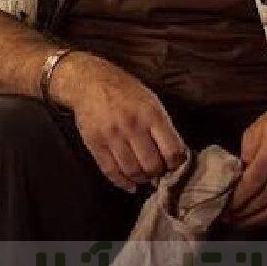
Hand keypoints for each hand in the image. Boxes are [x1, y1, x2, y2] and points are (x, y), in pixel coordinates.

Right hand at [53, 53, 187, 192]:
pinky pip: (111, 171)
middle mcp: (133, 125)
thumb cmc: (125, 90)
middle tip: (157, 172)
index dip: (176, 163)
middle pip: (152, 165)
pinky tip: (129, 184)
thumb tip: (174, 155)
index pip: (172, 151)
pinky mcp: (95, 143)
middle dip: (158, 173)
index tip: (173, 165)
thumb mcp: (150, 100)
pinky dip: (122, 183)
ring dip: (141, 179)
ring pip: (133, 171)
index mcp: (151, 113)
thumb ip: (162, 126)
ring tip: (143, 176)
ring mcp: (112, 135)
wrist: (90, 81)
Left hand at [219, 103, 266, 228]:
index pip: (254, 182)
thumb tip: (235, 183)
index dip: (238, 199)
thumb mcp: (256, 130)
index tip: (225, 209)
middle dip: (246, 213)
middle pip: (266, 197)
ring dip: (260, 219)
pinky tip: (264, 218)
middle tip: (231, 220)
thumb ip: (245, 155)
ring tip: (244, 223)